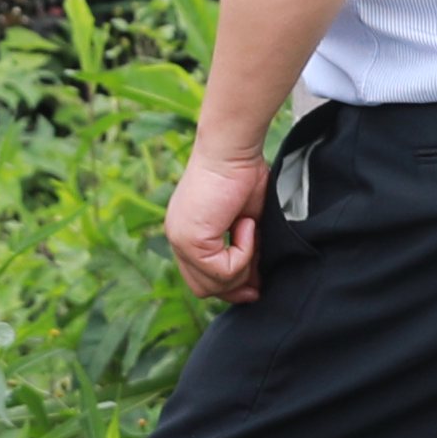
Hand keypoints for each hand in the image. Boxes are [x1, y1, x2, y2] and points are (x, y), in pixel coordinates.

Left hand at [166, 145, 270, 304]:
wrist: (232, 149)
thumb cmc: (243, 174)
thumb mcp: (246, 222)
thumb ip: (244, 251)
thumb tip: (255, 284)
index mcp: (186, 234)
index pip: (200, 278)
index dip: (229, 286)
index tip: (255, 286)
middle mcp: (178, 239)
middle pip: (203, 288)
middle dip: (235, 287)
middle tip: (258, 280)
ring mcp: (180, 241)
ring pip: (212, 284)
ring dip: (242, 266)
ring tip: (252, 232)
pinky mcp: (191, 240)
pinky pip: (223, 269)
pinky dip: (243, 253)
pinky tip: (247, 224)